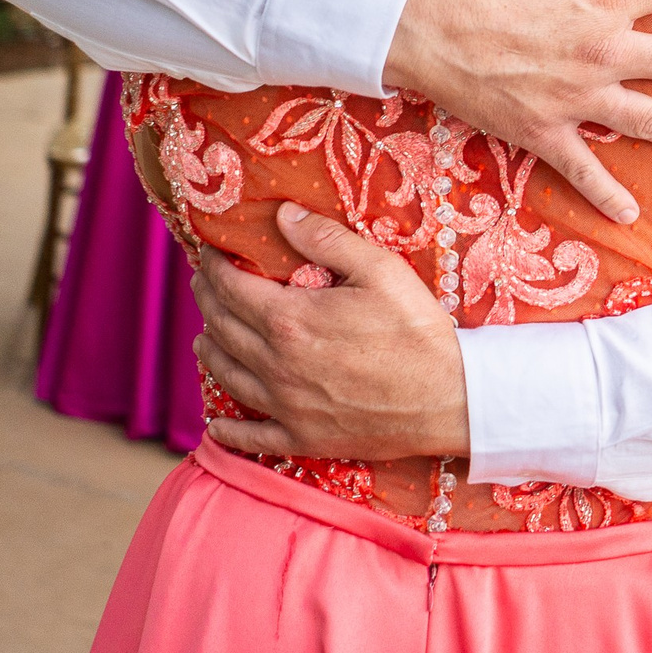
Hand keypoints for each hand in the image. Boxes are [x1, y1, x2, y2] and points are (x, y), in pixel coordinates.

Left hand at [195, 206, 467, 462]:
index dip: (214, 267)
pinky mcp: (304, 437)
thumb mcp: (380, 270)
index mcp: (290, 320)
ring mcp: (287, 406)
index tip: (208, 254)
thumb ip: (328, 240)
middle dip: (208, 301)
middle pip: (223, 328)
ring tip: (204, 336)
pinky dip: (228, 429)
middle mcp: (277, 364)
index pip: (232, 288)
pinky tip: (216, 423)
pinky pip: (252, 436)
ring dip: (210, 351)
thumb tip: (283, 215)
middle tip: (203, 285)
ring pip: (228, 376)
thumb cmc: (417, 331)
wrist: (448, 398)